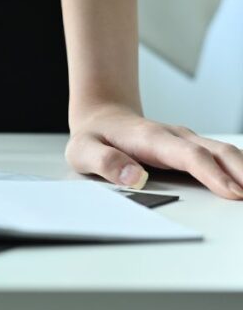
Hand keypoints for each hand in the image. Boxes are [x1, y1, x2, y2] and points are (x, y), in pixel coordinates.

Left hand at [66, 102, 242, 199]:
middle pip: (218, 152)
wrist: (102, 117)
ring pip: (226, 153)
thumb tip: (135, 179)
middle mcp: (175, 137)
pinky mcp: (193, 148)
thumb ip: (105, 163)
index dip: (212, 174)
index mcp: (151, 138)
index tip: (232, 193)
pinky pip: (223, 158)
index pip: (188, 155)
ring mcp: (187, 141)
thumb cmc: (94, 136)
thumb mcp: (83, 150)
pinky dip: (240, 170)